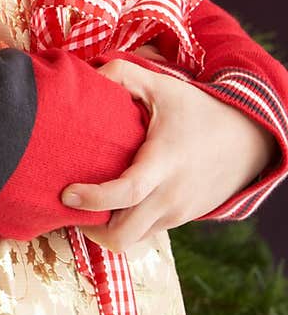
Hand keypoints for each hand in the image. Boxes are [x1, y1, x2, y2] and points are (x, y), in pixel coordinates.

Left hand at [60, 57, 274, 250]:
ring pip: (132, 240)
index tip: (66, 193)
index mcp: (164, 163)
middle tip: (70, 207)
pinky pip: (145, 233)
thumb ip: (123, 74)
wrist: (248, 141)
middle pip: (123, 236)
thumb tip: (89, 74)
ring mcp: (176, 213)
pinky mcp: (179, 221)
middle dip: (91, 230)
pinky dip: (125, 224)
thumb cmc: (198, 110)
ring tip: (86, 205)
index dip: (93, 199)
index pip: (126, 192)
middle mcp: (170, 196)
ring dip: (106, 229)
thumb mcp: (163, 86)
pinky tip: (112, 204)